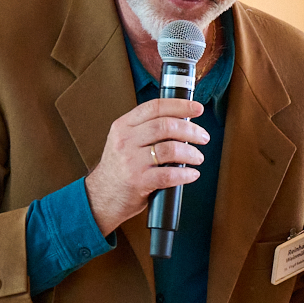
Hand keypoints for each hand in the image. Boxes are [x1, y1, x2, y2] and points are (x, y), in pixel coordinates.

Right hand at [84, 98, 206, 233]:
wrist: (101, 197)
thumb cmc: (119, 169)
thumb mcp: (125, 141)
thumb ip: (146, 129)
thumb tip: (182, 120)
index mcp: (123, 126)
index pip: (155, 107)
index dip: (180, 105)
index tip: (197, 109)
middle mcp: (125, 141)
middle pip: (166, 126)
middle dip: (191, 130)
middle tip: (203, 137)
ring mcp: (130, 161)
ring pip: (170, 149)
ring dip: (191, 153)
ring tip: (198, 157)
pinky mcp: (138, 182)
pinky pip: (168, 174)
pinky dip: (185, 174)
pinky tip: (192, 174)